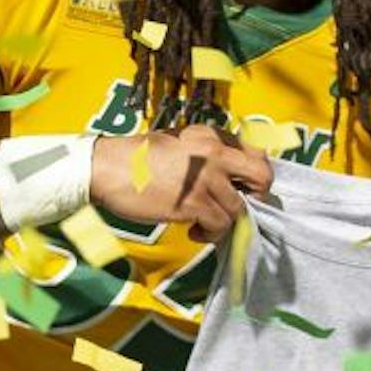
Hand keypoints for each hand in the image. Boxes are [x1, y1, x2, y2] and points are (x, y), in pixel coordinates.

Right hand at [89, 125, 272, 242]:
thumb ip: (205, 153)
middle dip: (257, 196)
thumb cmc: (137, 158)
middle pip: (262, 176)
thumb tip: (227, 176)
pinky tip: (192, 231)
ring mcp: (206, 178)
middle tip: (241, 207)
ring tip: (203, 223)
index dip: (252, 175)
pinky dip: (209, 234)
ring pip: (239, 209)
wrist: (108, 168)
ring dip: (223, 221)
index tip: (243, 188)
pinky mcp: (194, 203)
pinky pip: (219, 225)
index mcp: (210, 135)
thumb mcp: (178, 142)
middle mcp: (214, 153)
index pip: (254, 152)